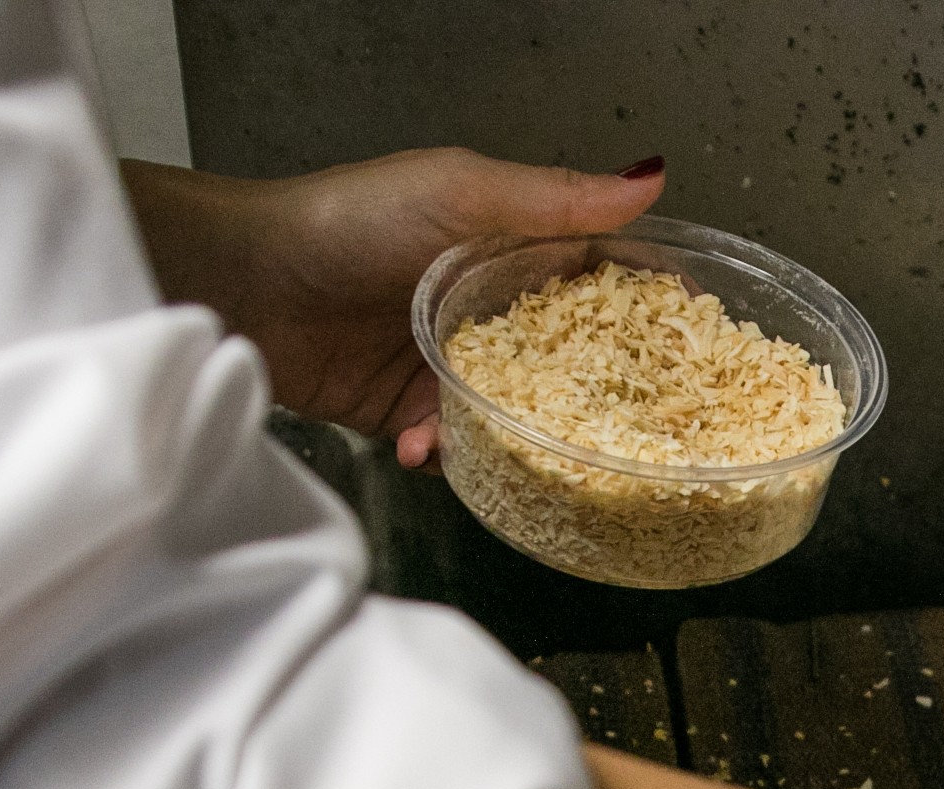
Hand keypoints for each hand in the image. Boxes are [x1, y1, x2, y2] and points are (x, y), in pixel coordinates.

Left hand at [119, 149, 667, 466]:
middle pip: (572, 357)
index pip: (601, 276)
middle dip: (605, 390)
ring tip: (535, 449)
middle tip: (644, 423)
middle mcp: (489, 309)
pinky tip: (429, 446)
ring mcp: (453, 365)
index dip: (651, 304)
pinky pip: (457, 448)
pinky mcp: (411, 414)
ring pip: (521, 415)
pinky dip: (449, 455)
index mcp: (510, 247)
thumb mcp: (460, 192)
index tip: (700, 336)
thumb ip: (554, 198)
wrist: (243, 284)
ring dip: (524, 435)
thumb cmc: (344, 221)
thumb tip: (649, 179)